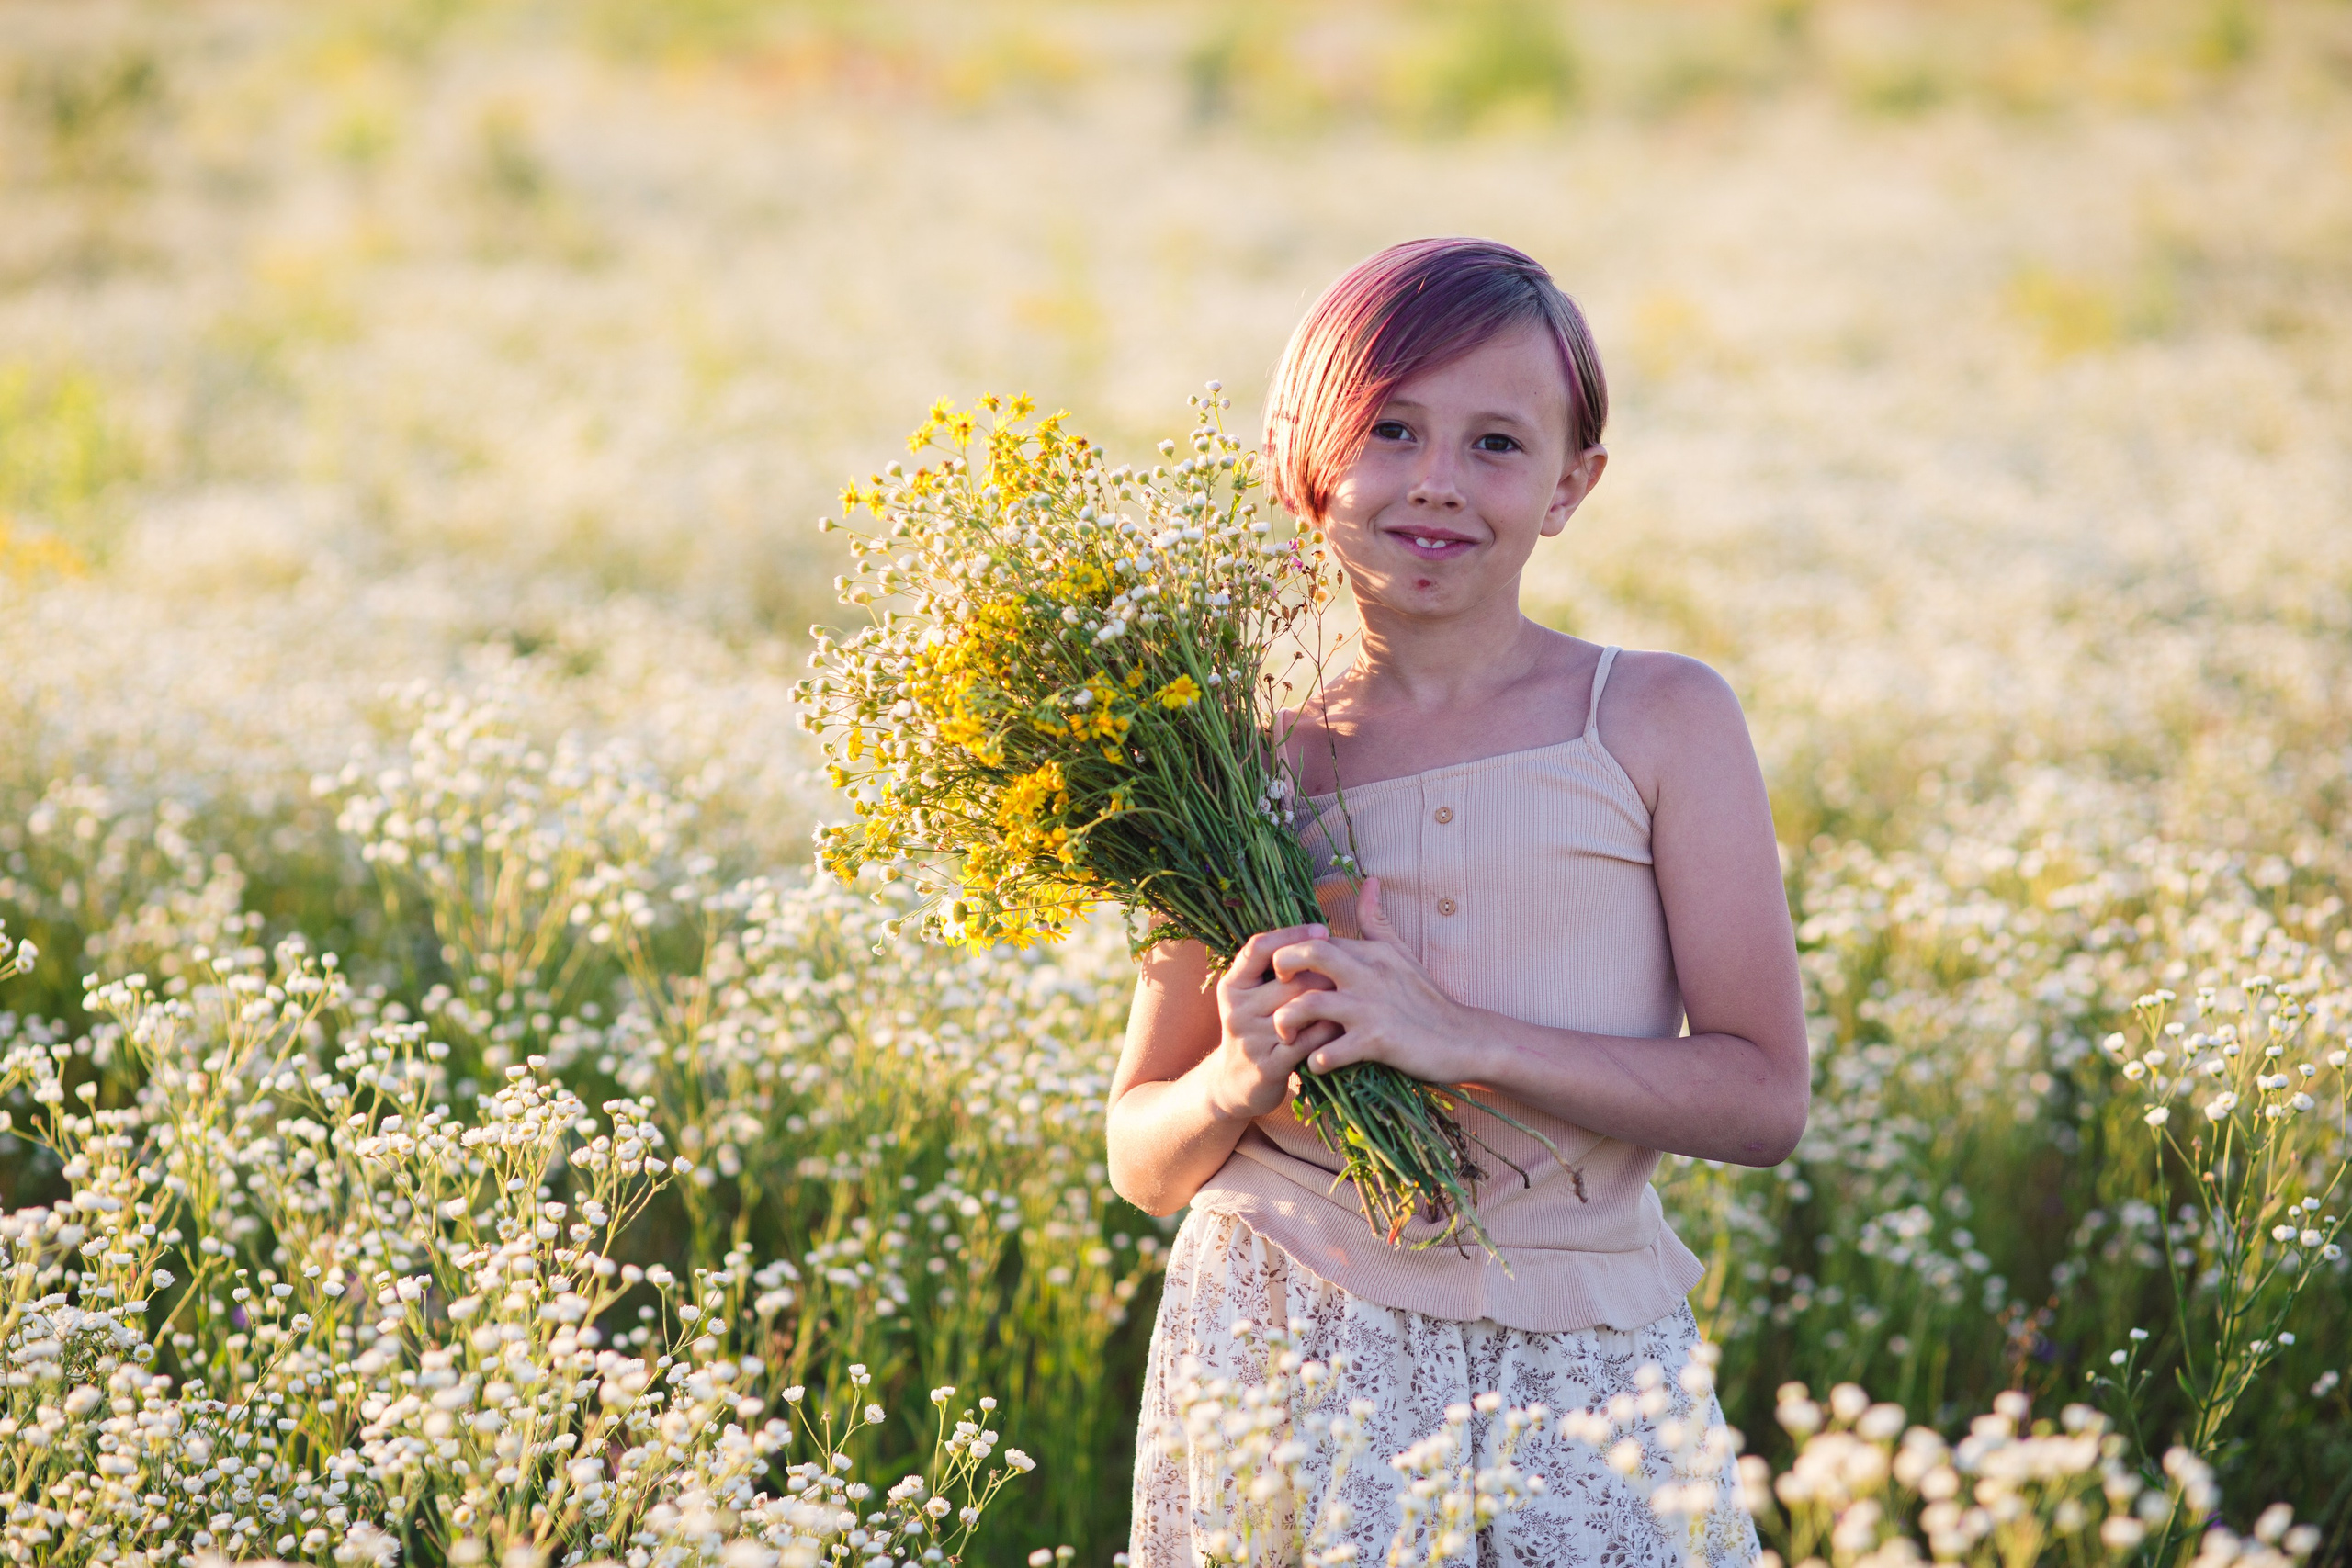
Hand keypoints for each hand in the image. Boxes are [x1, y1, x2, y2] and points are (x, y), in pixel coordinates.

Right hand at [1203, 924, 1342, 1122]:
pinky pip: (1308, 1042)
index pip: (1259, 948)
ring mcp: (1251, 1038)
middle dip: (1325, 971)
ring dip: (1333, 1001)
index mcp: (1234, 984)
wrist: (1236, 1083)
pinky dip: (1331, 1032)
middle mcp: (1237, 1008)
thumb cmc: (1257, 1027)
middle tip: (1353, 966)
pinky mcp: (1269, 1065)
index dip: (1292, 935)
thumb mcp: (1252, 993)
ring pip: (1302, 1009)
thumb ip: (1275, 964)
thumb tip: (1318, 929)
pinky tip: (1348, 1026)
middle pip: (1289, 979)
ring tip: (1356, 992)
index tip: (1323, 929)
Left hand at [1267, 878, 1481, 1082]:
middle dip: (1281, 969)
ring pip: (1309, 1004)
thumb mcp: (1400, 952)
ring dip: (1288, 1022)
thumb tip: (1369, 880)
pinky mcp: (1378, 1041)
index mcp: (1369, 952)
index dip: (1288, 951)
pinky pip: (1331, 1051)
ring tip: (1287, 1037)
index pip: (1315, 938)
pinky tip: (1316, 1064)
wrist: (1463, 1039)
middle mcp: (1367, 973)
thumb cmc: (1425, 998)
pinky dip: (1316, 1060)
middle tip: (1275, 994)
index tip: (1278, 973)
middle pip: (1308, 953)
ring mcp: (1371, 1007)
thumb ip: (1377, 920)